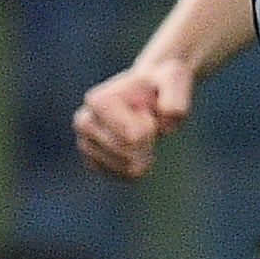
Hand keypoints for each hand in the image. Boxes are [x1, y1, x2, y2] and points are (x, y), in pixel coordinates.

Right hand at [75, 57, 196, 180]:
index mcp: (97, 101)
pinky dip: (137, 166)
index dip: (150, 127)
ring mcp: (84, 143)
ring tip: (139, 132)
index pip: (133, 137)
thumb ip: (176, 98)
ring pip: (127, 170)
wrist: (150, 90)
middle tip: (145, 122)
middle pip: (129, 156)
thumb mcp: (175, 81)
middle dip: (147, 143)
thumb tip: (167, 115)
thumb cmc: (163, 86)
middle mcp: (84, 122)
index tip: (146, 111)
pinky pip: (122, 177)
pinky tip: (137, 147)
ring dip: (143, 154)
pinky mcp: (92, 161)